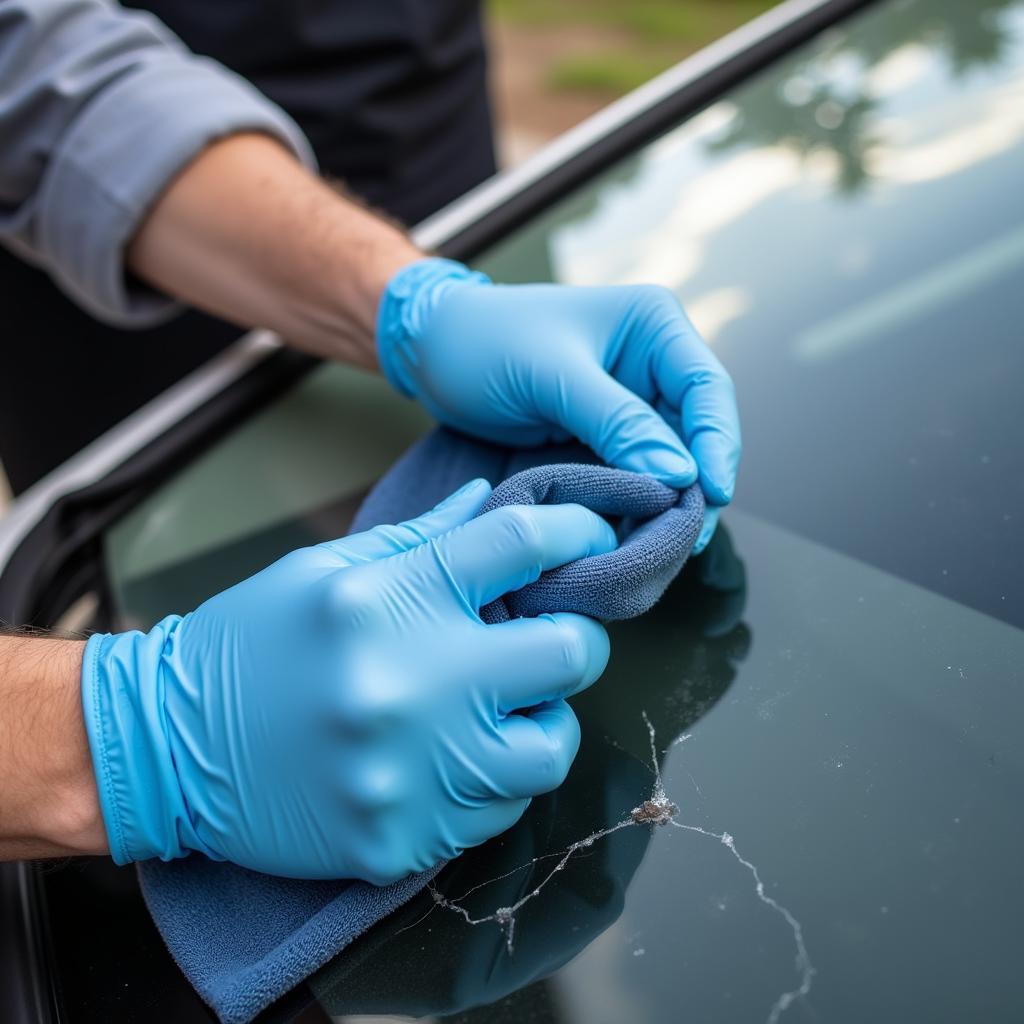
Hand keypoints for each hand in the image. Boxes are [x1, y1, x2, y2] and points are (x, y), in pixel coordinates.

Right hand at [81, 480, 613, 881]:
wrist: (170, 745)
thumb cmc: (253, 642)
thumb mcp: (328, 569)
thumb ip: (423, 537)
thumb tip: (496, 500)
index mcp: (392, 598)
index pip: (522, 544)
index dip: (575, 531)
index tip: (592, 537)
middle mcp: (411, 682)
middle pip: (570, 652)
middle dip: (573, 640)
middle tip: (545, 641)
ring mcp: (410, 769)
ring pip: (550, 748)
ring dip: (541, 723)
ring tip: (500, 711)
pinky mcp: (402, 838)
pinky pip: (498, 813)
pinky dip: (491, 781)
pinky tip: (454, 760)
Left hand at [377, 259, 741, 551]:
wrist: (434, 352)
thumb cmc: (485, 343)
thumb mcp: (552, 377)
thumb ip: (618, 423)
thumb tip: (679, 475)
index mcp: (653, 325)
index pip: (706, 388)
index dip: (717, 443)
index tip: (712, 494)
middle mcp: (653, 361)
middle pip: (699, 430)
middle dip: (698, 483)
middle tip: (689, 538)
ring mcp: (632, 401)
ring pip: (673, 459)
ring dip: (671, 500)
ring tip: (667, 546)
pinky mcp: (606, 434)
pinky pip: (638, 473)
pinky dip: (639, 503)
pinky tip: (634, 533)